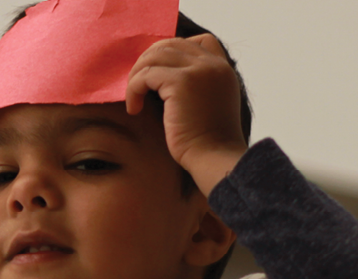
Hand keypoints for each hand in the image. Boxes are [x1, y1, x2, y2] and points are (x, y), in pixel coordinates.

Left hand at [126, 35, 246, 194]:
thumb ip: (198, 88)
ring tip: (134, 100)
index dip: (174, 52)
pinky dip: (134, 89)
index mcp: (224, 69)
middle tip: (137, 87)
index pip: (200, 41)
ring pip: (155, 56)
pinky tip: (134, 109)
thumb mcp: (210, 107)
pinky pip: (146, 74)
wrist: (214, 158)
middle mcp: (214, 64)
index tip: (158, 75)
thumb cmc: (208, 145)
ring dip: (137, 76)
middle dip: (149, 62)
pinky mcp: (181, 82)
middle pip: (171, 44)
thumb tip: (163, 82)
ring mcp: (199, 70)